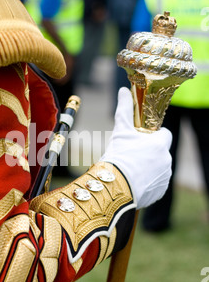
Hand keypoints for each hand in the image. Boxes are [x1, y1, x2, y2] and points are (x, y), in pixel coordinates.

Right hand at [100, 87, 172, 208]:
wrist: (114, 187)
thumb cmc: (118, 157)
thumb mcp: (120, 131)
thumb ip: (125, 109)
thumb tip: (123, 90)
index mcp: (160, 144)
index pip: (165, 134)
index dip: (154, 135)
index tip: (142, 139)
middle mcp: (167, 159)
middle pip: (161, 152)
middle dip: (150, 153)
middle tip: (132, 156)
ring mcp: (165, 177)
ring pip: (160, 168)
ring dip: (150, 168)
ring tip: (131, 171)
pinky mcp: (161, 191)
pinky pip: (157, 183)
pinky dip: (148, 182)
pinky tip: (134, 182)